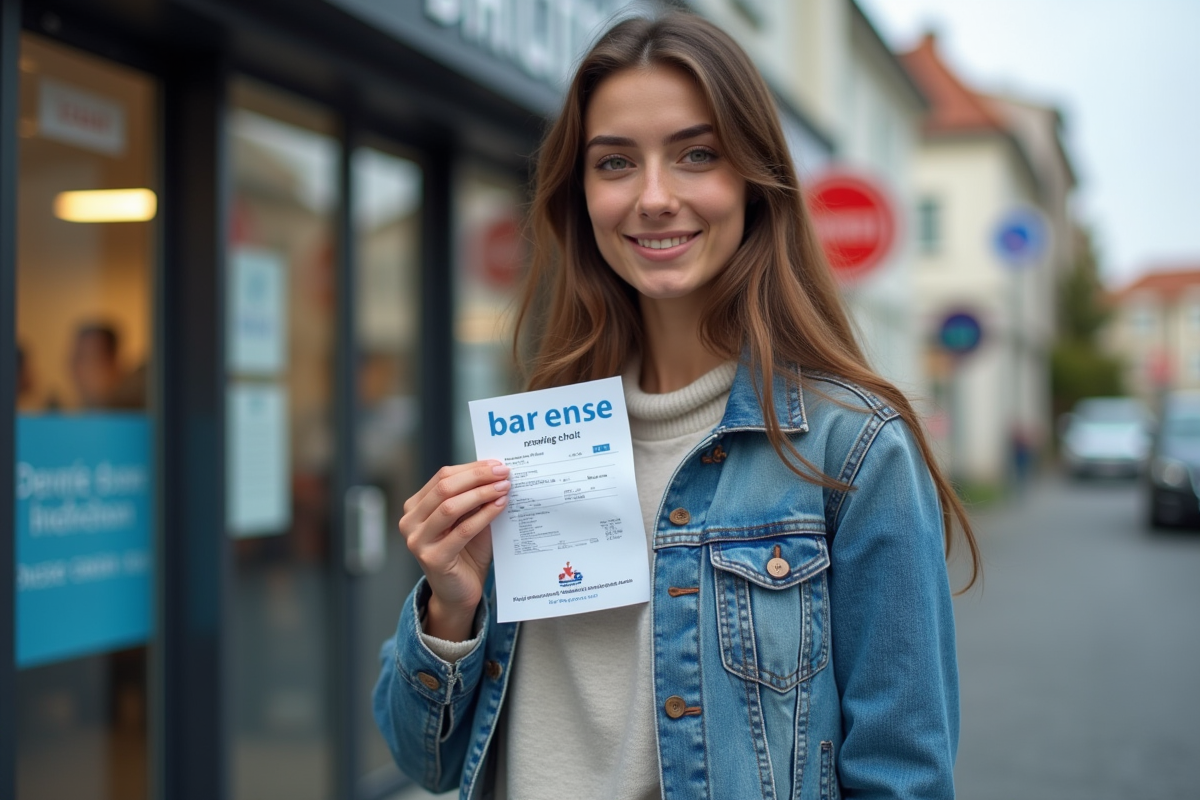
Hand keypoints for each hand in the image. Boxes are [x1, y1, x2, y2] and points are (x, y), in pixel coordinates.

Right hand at [399, 460, 510, 640]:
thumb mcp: (468, 518)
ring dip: (481, 493)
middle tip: (504, 472)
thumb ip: (474, 497)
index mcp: (415, 507)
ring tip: (504, 487)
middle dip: (478, 477)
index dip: (471, 468)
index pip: (442, 476)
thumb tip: (495, 470)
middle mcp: (410, 522)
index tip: (497, 464)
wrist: (459, 592)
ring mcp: (417, 541)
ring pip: (450, 507)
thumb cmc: (466, 552)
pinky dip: (484, 515)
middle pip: (445, 487)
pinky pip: (462, 530)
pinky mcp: (432, 558)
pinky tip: (500, 506)